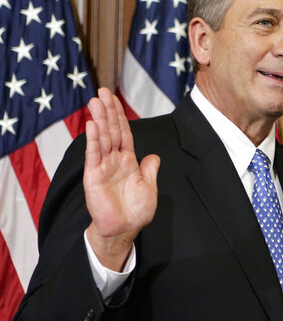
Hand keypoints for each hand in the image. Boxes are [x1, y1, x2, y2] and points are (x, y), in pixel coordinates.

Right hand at [83, 87, 159, 269]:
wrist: (124, 229)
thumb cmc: (136, 211)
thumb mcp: (149, 188)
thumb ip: (150, 170)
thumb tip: (153, 156)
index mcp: (128, 161)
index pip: (124, 134)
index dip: (120, 117)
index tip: (114, 100)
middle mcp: (114, 161)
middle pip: (111, 131)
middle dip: (107, 111)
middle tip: (102, 92)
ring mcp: (102, 167)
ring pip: (101, 138)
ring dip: (99, 119)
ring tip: (96, 101)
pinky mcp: (93, 176)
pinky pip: (94, 155)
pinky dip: (93, 140)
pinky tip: (92, 125)